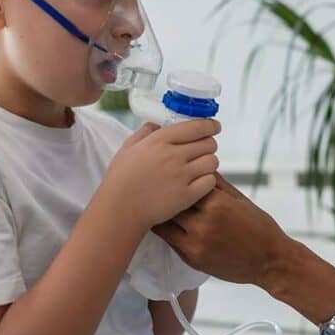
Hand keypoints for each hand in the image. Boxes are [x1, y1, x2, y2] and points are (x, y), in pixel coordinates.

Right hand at [99, 119, 220, 228]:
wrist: (119, 210)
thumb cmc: (120, 180)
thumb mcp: (128, 148)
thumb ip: (144, 133)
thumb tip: (157, 125)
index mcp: (159, 141)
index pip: (196, 127)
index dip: (210, 125)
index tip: (214, 127)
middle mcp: (173, 156)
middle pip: (208, 143)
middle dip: (208, 145)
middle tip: (203, 151)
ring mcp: (181, 176)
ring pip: (212, 162)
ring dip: (209, 164)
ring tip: (200, 169)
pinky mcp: (187, 195)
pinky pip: (210, 182)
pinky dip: (207, 182)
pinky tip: (198, 184)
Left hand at [152, 174, 290, 285]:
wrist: (270, 260)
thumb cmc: (258, 225)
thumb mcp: (239, 198)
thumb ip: (216, 184)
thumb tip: (196, 166)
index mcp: (217, 202)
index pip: (185, 182)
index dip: (173, 177)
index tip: (163, 170)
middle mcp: (204, 222)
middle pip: (171, 201)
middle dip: (161, 193)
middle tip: (148, 184)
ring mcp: (196, 242)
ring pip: (165, 221)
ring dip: (158, 212)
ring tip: (149, 202)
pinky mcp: (192, 258)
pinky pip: (169, 240)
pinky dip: (164, 230)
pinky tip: (158, 222)